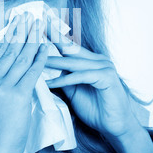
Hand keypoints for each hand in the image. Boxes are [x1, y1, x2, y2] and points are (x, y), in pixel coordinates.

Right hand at [0, 13, 47, 152]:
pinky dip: (40, 58)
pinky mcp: (17, 96)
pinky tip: (46, 47)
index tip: (18, 21)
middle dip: (22, 30)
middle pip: (9, 49)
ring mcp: (2, 88)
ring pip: (21, 57)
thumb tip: (8, 57)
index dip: (10, 33)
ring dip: (33, 39)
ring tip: (40, 25)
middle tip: (30, 14)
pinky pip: (32, 71)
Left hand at [44, 16, 140, 138]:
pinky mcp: (107, 77)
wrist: (115, 125)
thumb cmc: (95, 109)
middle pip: (71, 48)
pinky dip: (65, 79)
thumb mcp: (73, 91)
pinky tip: (51, 82)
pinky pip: (81, 76)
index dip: (55, 36)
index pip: (69, 46)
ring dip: (54, 62)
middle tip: (38, 29)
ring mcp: (104, 67)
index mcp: (91, 60)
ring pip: (74, 62)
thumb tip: (45, 69)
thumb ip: (63, 77)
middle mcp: (98, 60)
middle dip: (54, 38)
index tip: (41, 27)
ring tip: (38, 60)